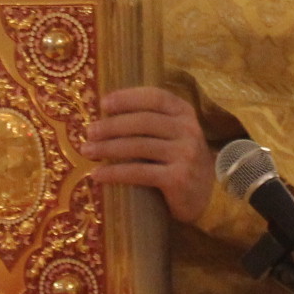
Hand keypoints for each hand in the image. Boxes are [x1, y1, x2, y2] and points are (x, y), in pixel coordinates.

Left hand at [85, 87, 212, 222]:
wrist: (206, 196)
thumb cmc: (180, 161)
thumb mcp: (174, 134)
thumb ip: (151, 121)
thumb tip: (105, 114)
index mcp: (185, 112)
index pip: (155, 97)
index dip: (127, 98)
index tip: (103, 103)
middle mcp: (188, 129)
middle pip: (143, 121)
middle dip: (111, 126)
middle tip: (89, 132)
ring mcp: (185, 154)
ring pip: (138, 146)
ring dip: (108, 148)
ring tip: (87, 151)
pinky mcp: (178, 178)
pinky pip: (139, 173)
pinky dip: (114, 173)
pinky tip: (97, 175)